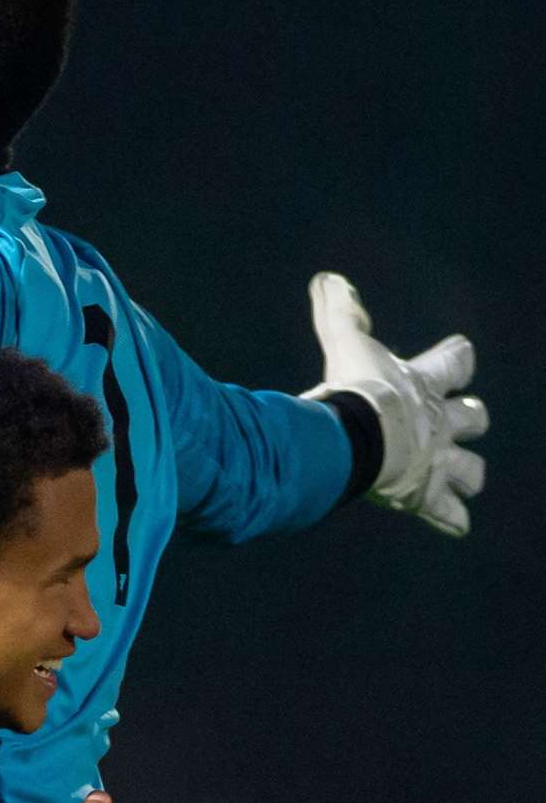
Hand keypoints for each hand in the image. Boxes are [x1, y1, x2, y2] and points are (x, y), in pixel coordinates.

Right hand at [302, 272, 488, 536]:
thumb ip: (339, 312)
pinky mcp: (424, 496)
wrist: (358, 437)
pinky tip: (455, 523)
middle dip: (470, 419)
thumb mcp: (345, 343)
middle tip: (466, 417)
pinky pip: (447, 513)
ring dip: (467, 473)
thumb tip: (329, 278)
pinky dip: (450, 518)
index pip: (454, 364)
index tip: (462, 352)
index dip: (457, 358)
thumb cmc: (355, 387)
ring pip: (470, 471)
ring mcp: (436, 463)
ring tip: (463, 478)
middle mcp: (440, 424)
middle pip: (473, 419)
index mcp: (425, 385)